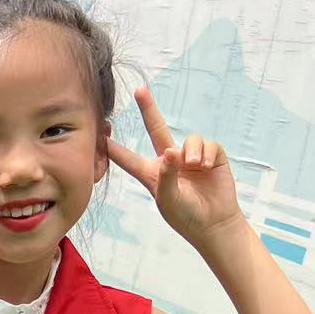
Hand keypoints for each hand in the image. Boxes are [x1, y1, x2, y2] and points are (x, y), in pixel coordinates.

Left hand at [107, 86, 244, 247]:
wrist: (214, 223)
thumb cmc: (186, 216)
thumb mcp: (169, 200)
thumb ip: (166, 177)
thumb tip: (170, 151)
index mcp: (152, 174)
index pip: (129, 159)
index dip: (115, 149)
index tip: (100, 135)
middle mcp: (169, 161)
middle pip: (157, 129)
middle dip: (149, 109)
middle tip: (140, 90)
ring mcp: (190, 157)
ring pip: (189, 139)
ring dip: (191, 151)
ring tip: (194, 167)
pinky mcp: (211, 156)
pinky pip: (207, 144)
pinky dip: (205, 154)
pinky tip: (205, 168)